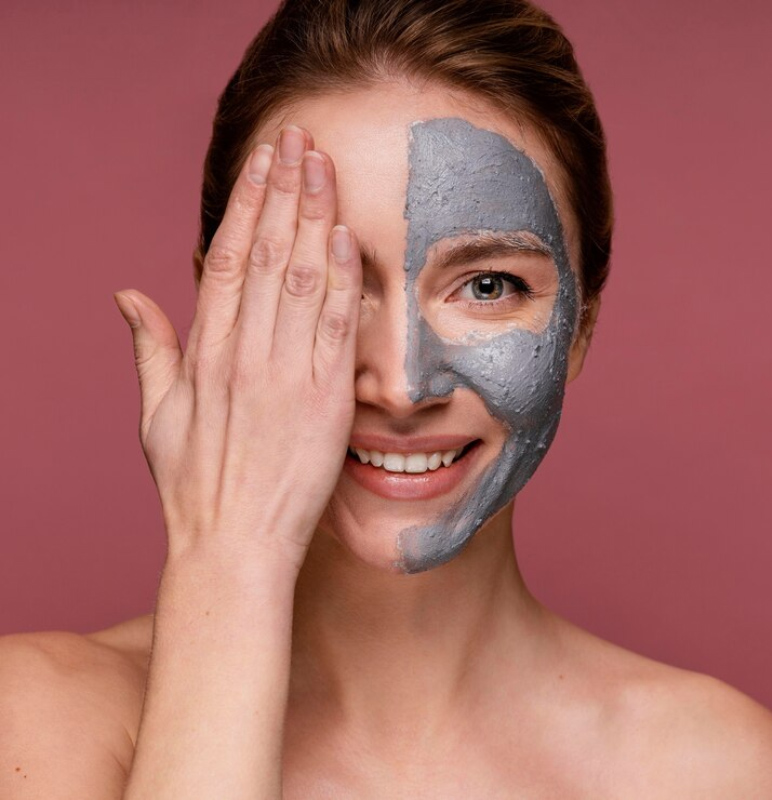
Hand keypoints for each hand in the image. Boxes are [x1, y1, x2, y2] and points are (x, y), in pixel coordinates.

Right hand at [113, 126, 361, 571]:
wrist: (232, 549)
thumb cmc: (193, 486)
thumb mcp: (155, 416)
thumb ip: (148, 348)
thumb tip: (127, 293)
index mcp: (203, 354)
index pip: (224, 257)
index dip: (245, 202)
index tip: (262, 160)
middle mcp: (244, 355)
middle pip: (266, 253)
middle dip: (285, 189)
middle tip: (301, 138)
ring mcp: (287, 377)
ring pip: (303, 279)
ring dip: (316, 217)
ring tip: (326, 166)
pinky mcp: (326, 403)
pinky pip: (338, 330)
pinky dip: (345, 282)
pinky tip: (349, 238)